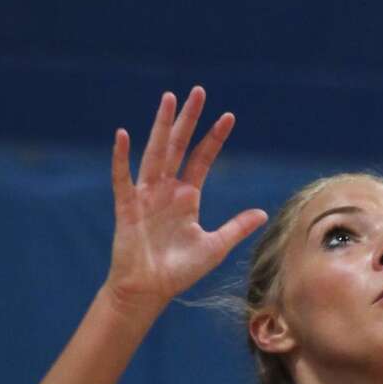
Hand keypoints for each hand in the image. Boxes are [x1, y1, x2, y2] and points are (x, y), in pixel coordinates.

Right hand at [105, 86, 267, 308]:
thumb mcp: (214, 247)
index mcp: (186, 197)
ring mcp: (146, 196)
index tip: (228, 116)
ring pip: (155, 152)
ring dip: (161, 126)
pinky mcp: (127, 207)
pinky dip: (121, 157)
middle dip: (188, 119)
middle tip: (197, 92)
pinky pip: (123, 178)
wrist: (148, 291)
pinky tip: (123, 135)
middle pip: (179, 146)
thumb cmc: (178, 271)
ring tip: (168, 100)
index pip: (202, 159)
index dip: (214, 138)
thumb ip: (235, 228)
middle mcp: (166, 190)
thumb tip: (262, 213)